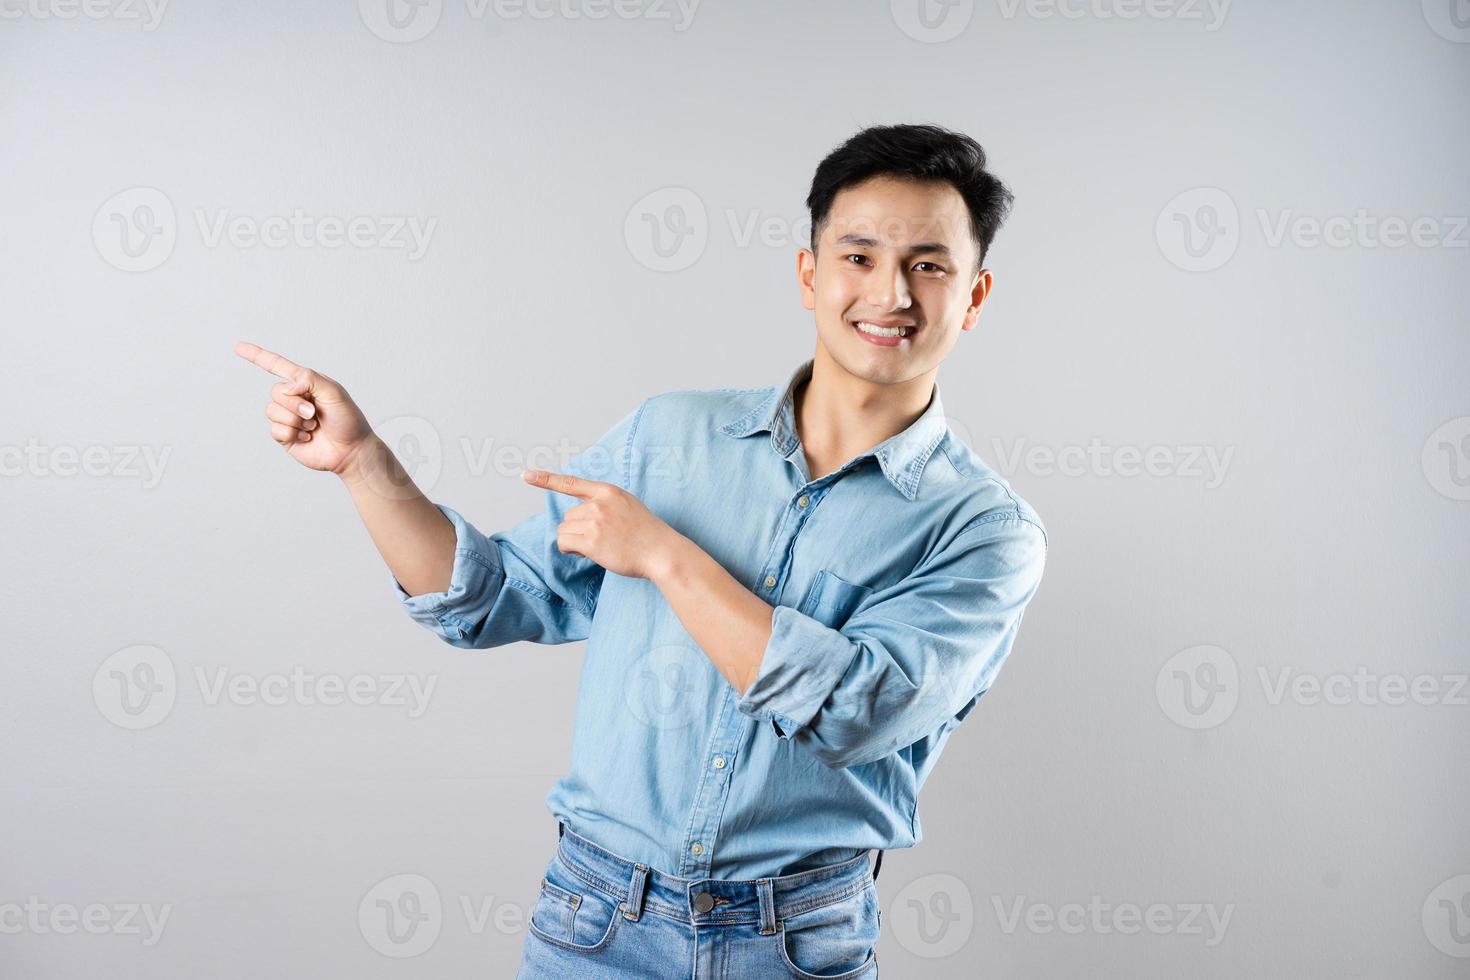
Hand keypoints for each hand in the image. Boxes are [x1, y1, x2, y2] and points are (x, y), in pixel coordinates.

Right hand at [234, 341, 374, 475]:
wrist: (351, 450)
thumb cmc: (348, 420)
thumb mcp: (334, 392)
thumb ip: (310, 379)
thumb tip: (286, 387)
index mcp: (305, 383)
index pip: (277, 366)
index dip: (257, 356)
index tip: (238, 347)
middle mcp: (294, 399)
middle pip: (275, 391)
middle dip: (294, 404)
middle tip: (313, 413)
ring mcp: (288, 418)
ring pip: (272, 411)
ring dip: (295, 420)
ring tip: (313, 426)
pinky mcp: (285, 436)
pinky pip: (275, 430)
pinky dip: (293, 434)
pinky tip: (308, 437)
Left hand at [522, 468, 684, 580]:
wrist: (661, 551)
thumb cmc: (646, 533)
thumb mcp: (627, 505)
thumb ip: (603, 504)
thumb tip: (576, 517)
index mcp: (607, 491)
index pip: (571, 483)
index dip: (546, 479)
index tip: (526, 475)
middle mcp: (598, 503)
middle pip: (567, 516)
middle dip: (578, 530)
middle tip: (602, 539)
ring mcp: (594, 521)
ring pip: (564, 530)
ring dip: (575, 541)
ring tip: (601, 546)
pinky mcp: (591, 540)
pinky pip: (564, 543)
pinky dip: (571, 551)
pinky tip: (590, 554)